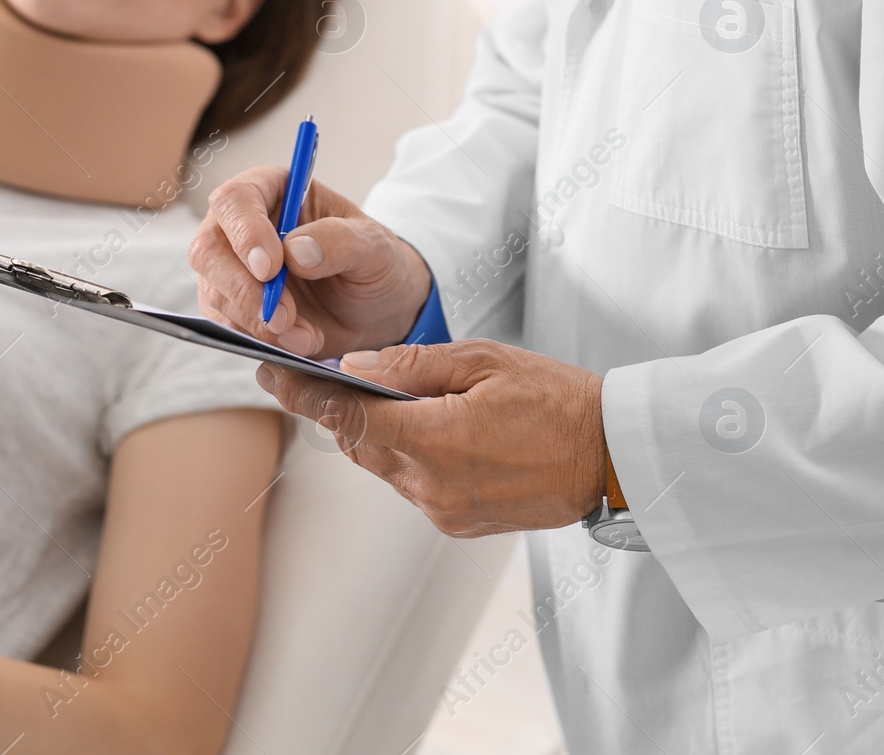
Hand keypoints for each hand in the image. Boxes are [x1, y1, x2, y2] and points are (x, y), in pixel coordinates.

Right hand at [189, 166, 432, 357]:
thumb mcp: (374, 247)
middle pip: (207, 249)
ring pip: (214, 291)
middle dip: (242, 288)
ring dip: (256, 321)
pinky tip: (298, 340)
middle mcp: (240, 225)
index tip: (270, 268)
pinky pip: (226, 323)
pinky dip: (259, 338)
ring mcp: (230, 267)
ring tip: (304, 333)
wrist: (376, 309)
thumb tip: (294, 250)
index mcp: (272, 190)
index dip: (245, 233)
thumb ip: (340, 241)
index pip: (235, 200)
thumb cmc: (373, 263)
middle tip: (283, 316)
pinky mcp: (232, 306)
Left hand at [255, 339, 606, 535]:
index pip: (347, 417)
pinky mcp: (456, 522)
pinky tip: (420, 427)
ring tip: (372, 395)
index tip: (269, 375)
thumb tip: (352, 365)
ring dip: (372, 433)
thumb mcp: (484, 361)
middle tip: (312, 375)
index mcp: (436, 440)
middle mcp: (432, 485)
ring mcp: (443, 510)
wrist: (613, 458)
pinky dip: (404, 454)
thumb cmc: (557, 398)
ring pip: (381, 465)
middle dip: (336, 409)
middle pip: (357, 443)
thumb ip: (411, 365)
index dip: (303, 395)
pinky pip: (410, 484)